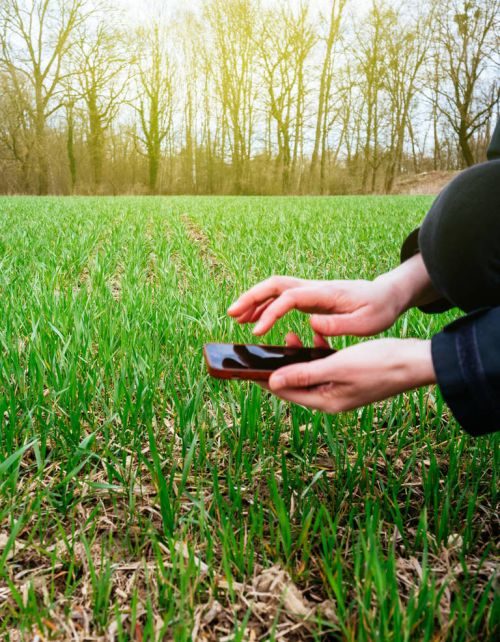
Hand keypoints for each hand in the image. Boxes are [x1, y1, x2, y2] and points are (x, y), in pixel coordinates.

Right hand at [227, 255, 438, 337]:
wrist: (387, 295)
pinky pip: (283, 299)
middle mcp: (314, 288)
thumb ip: (339, 325)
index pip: (289, 298)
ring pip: (276, 290)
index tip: (257, 332)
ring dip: (255, 301)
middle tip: (231, 314)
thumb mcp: (366, 323)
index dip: (270, 313)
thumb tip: (311, 324)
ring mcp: (311, 292)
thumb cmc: (379, 310)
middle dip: (251, 297)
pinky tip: (257, 321)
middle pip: (275, 285)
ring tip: (236, 318)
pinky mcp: (311, 299)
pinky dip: (266, 307)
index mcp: (325, 293)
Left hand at [260, 335, 435, 413]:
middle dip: (278, 367)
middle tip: (263, 350)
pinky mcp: (348, 376)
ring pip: (308, 373)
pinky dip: (316, 353)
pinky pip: (324, 366)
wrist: (415, 361)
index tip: (246, 367)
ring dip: (297, 357)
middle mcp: (330, 398)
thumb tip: (272, 381)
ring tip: (289, 338)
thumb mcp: (337, 366)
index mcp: (326, 401)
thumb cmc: (379, 363)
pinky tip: (314, 337)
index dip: (264, 378)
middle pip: (294, 383)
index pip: (285, 391)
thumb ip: (303, 374)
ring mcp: (340, 388)